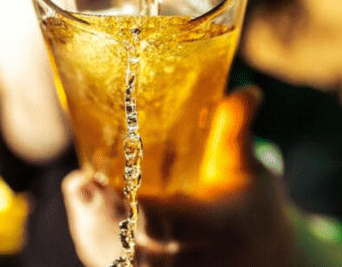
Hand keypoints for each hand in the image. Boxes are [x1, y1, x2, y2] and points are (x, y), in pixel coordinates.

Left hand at [63, 86, 298, 266]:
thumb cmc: (251, 204)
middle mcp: (194, 260)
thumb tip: (248, 92)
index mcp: (218, 229)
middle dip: (104, 217)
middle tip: (81, 183)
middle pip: (137, 250)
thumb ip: (236, 131)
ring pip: (124, 266)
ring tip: (79, 192)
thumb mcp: (246, 168)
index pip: (166, 224)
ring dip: (95, 230)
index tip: (99, 180)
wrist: (262, 252)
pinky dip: (98, 246)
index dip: (130, 207)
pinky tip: (84, 211)